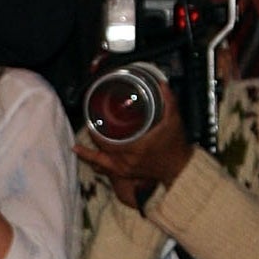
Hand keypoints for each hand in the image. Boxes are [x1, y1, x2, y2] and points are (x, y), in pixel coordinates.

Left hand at [73, 81, 194, 203]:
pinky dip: (96, 164)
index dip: (95, 132)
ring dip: (89, 154)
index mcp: (134, 148)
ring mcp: (124, 169)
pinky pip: (105, 170)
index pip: (105, 141)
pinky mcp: (125, 174)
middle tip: (87, 127)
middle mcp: (126, 161)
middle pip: (99, 150)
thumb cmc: (176, 145)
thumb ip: (169, 103)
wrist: (181, 167)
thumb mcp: (174, 122)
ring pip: (99, 163)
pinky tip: (87, 159)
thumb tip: (162, 85)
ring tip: (77, 147)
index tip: (91, 121)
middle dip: (92, 139)